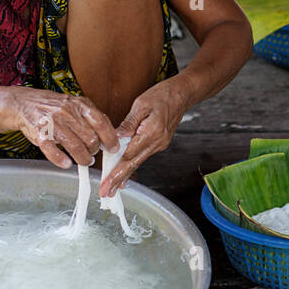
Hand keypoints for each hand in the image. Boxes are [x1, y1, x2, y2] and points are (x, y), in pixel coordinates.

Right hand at [9, 87, 120, 169]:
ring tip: (84, 161)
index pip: (101, 123)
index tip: (113, 148)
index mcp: (80, 105)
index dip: (110, 138)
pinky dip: (61, 160)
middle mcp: (68, 112)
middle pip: (90, 138)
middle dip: (94, 150)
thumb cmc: (54, 107)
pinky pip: (53, 151)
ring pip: (75, 146)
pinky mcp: (40, 134)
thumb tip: (111, 135)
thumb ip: (92, 118)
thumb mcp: (75, 105)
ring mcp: (53, 123)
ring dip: (82, 158)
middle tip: (92, 154)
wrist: (24, 103)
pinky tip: (66, 164)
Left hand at [100, 80, 187, 195]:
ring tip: (112, 189)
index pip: (130, 155)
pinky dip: (132, 166)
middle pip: (134, 164)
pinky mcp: (159, 143)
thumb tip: (116, 137)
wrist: (182, 95)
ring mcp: (159, 144)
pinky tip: (125, 175)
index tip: (105, 182)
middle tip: (106, 193)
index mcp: (151, 132)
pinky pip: (142, 156)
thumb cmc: (162, 95)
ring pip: (138, 163)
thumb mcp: (141, 104)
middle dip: (119, 180)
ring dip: (124, 176)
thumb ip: (128, 122)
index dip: (116, 170)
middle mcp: (157, 142)